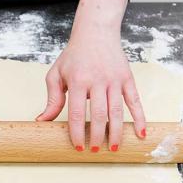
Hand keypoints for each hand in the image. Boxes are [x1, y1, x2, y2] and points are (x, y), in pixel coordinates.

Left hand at [37, 17, 145, 150]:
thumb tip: (43, 121)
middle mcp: (98, 81)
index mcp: (78, 81)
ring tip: (114, 148)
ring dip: (116, 132)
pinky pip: (135, 102)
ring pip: (117, 111)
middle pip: (99, 115)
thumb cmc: (74, 55)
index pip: (77, 113)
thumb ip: (52, 99)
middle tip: (95, 150)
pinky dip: (139, 118)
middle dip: (97, 136)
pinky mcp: (127, 79)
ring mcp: (114, 80)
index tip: (78, 146)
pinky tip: (140, 134)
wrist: (95, 32)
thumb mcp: (56, 74)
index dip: (77, 133)